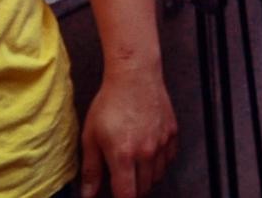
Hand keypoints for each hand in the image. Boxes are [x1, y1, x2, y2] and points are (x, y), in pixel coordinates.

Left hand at [79, 64, 177, 196]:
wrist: (135, 76)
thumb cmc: (110, 102)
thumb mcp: (91, 136)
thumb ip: (91, 169)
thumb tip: (89, 194)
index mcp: (123, 155)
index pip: (127, 194)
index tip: (116, 197)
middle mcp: (146, 152)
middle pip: (144, 188)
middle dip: (132, 190)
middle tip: (121, 181)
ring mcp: (162, 142)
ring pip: (158, 175)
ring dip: (146, 177)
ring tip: (134, 167)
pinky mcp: (172, 132)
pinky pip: (169, 158)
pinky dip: (160, 163)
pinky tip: (148, 154)